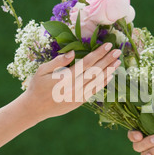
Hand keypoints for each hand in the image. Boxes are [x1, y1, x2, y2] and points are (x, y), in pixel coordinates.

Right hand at [0, 43, 120, 154]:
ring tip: (118, 63)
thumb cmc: (37, 86)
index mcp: (66, 78)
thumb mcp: (42, 70)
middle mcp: (75, 87)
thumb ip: (58, 62)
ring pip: (97, 82)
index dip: (98, 54)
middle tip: (118, 51)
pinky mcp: (79, 102)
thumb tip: (73, 53)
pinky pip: (94, 91)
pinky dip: (103, 83)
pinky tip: (110, 76)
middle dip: (108, 60)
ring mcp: (78, 96)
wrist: (35, 108)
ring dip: (109, 72)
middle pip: (95, 72)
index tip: (108, 46)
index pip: (86, 63)